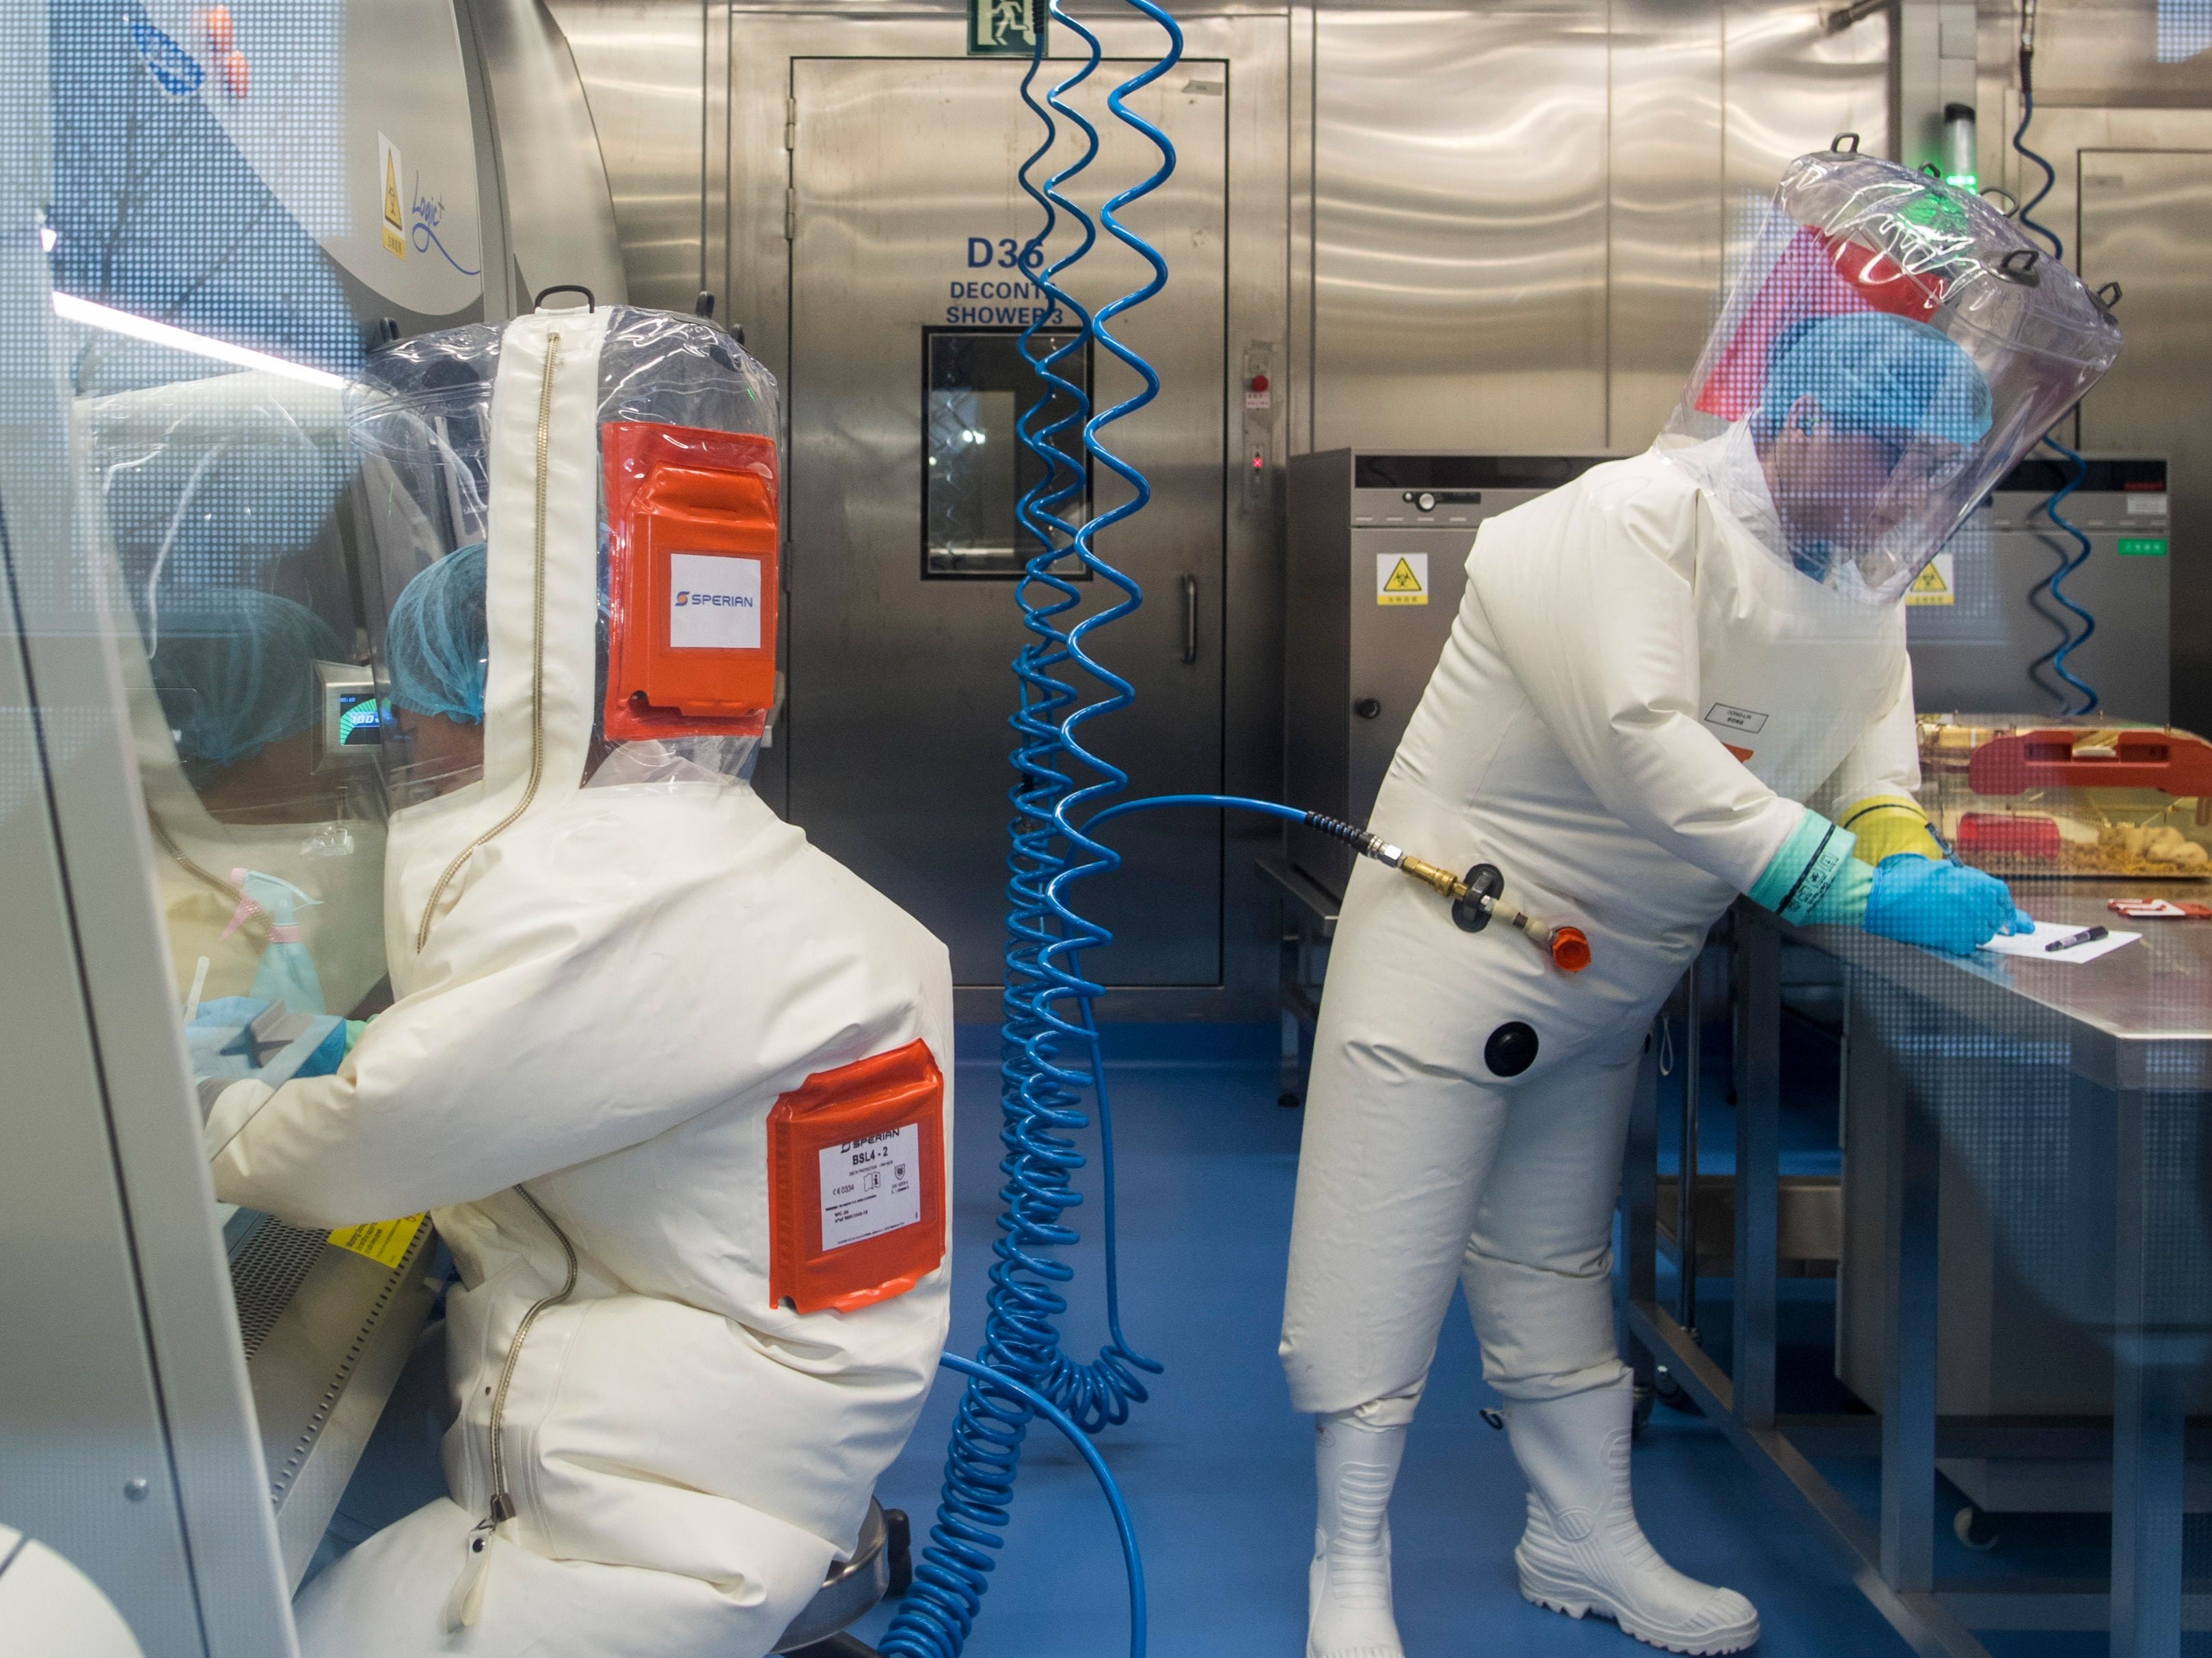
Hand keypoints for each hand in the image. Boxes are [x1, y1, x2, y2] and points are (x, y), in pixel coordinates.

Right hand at [1863, 855, 2032, 957]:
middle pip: (1996, 919)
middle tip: (1963, 917)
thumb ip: (1974, 885)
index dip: (2003, 908)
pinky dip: (1958, 942)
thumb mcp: (1945, 873)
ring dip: (1971, 931)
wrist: (1885, 897)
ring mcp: (1968, 922)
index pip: (2003, 898)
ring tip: (1948, 921)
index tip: (2004, 917)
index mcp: (1978, 883)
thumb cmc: (1911, 881)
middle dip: (1985, 920)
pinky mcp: (1955, 939)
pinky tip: (1941, 931)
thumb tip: (2000, 906)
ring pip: (1983, 935)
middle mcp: (1978, 903)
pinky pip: (1967, 946)